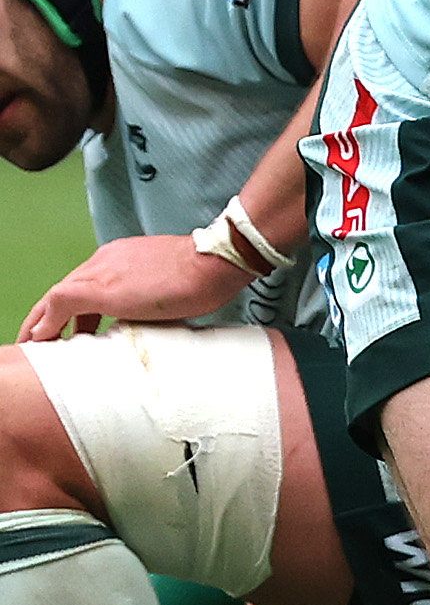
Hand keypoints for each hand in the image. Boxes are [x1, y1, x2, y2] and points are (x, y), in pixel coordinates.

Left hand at [23, 234, 255, 340]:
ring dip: (43, 322)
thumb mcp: (170, 288)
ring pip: (56, 296)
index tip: (72, 331)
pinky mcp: (100, 288)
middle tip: (43, 342)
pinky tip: (42, 340)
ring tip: (39, 345)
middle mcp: (105, 260)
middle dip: (49, 317)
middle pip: (65, 290)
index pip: (86, 284)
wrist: (215, 262)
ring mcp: (101, 272)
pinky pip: (58, 303)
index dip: (73, 311)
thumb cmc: (205, 276)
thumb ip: (151, 299)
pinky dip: (46, 323)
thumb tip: (148, 322)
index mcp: (122, 258)